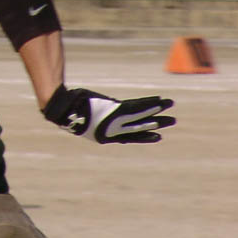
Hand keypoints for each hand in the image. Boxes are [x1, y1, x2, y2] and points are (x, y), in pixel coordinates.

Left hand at [43, 85, 175, 142]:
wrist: (64, 109)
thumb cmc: (70, 112)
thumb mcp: (85, 119)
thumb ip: (99, 117)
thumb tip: (108, 107)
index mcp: (106, 136)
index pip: (129, 136)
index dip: (144, 136)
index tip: (157, 137)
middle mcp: (114, 131)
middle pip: (140, 127)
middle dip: (157, 124)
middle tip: (172, 122)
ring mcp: (116, 121)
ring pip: (142, 115)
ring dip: (157, 110)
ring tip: (171, 106)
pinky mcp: (116, 110)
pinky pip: (136, 106)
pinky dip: (148, 102)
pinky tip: (160, 100)